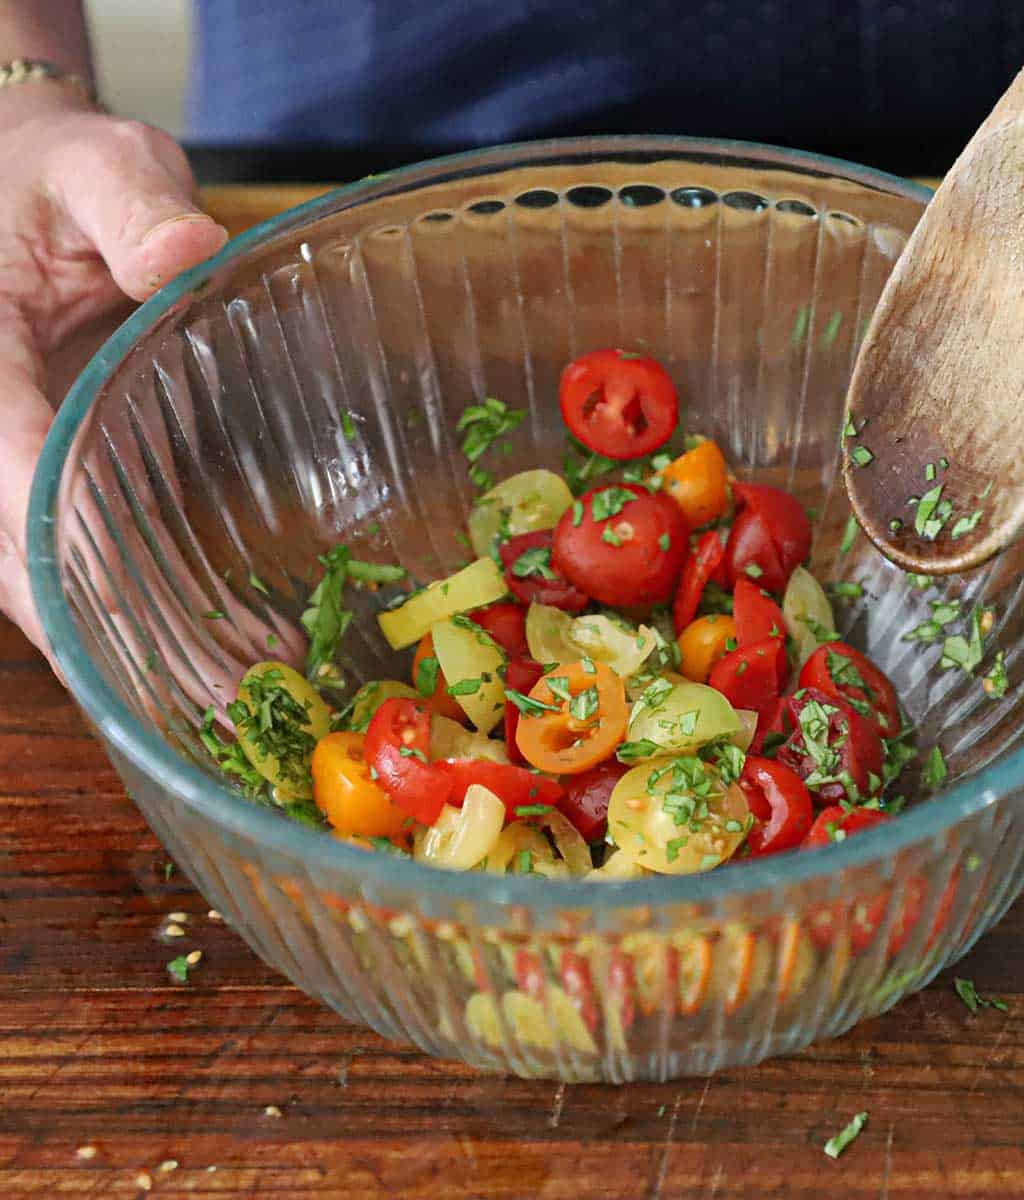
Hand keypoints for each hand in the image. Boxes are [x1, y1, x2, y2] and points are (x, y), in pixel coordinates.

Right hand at [0, 87, 227, 656]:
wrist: (15, 188)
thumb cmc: (51, 177)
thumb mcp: (95, 165)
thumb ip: (129, 200)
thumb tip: (184, 251)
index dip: (46, 539)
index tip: (112, 619)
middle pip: (5, 547)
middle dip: (91, 623)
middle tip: (204, 695)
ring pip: (19, 566)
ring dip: (104, 632)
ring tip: (216, 690)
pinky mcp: (24, 469)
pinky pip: (49, 546)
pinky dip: (108, 599)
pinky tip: (191, 638)